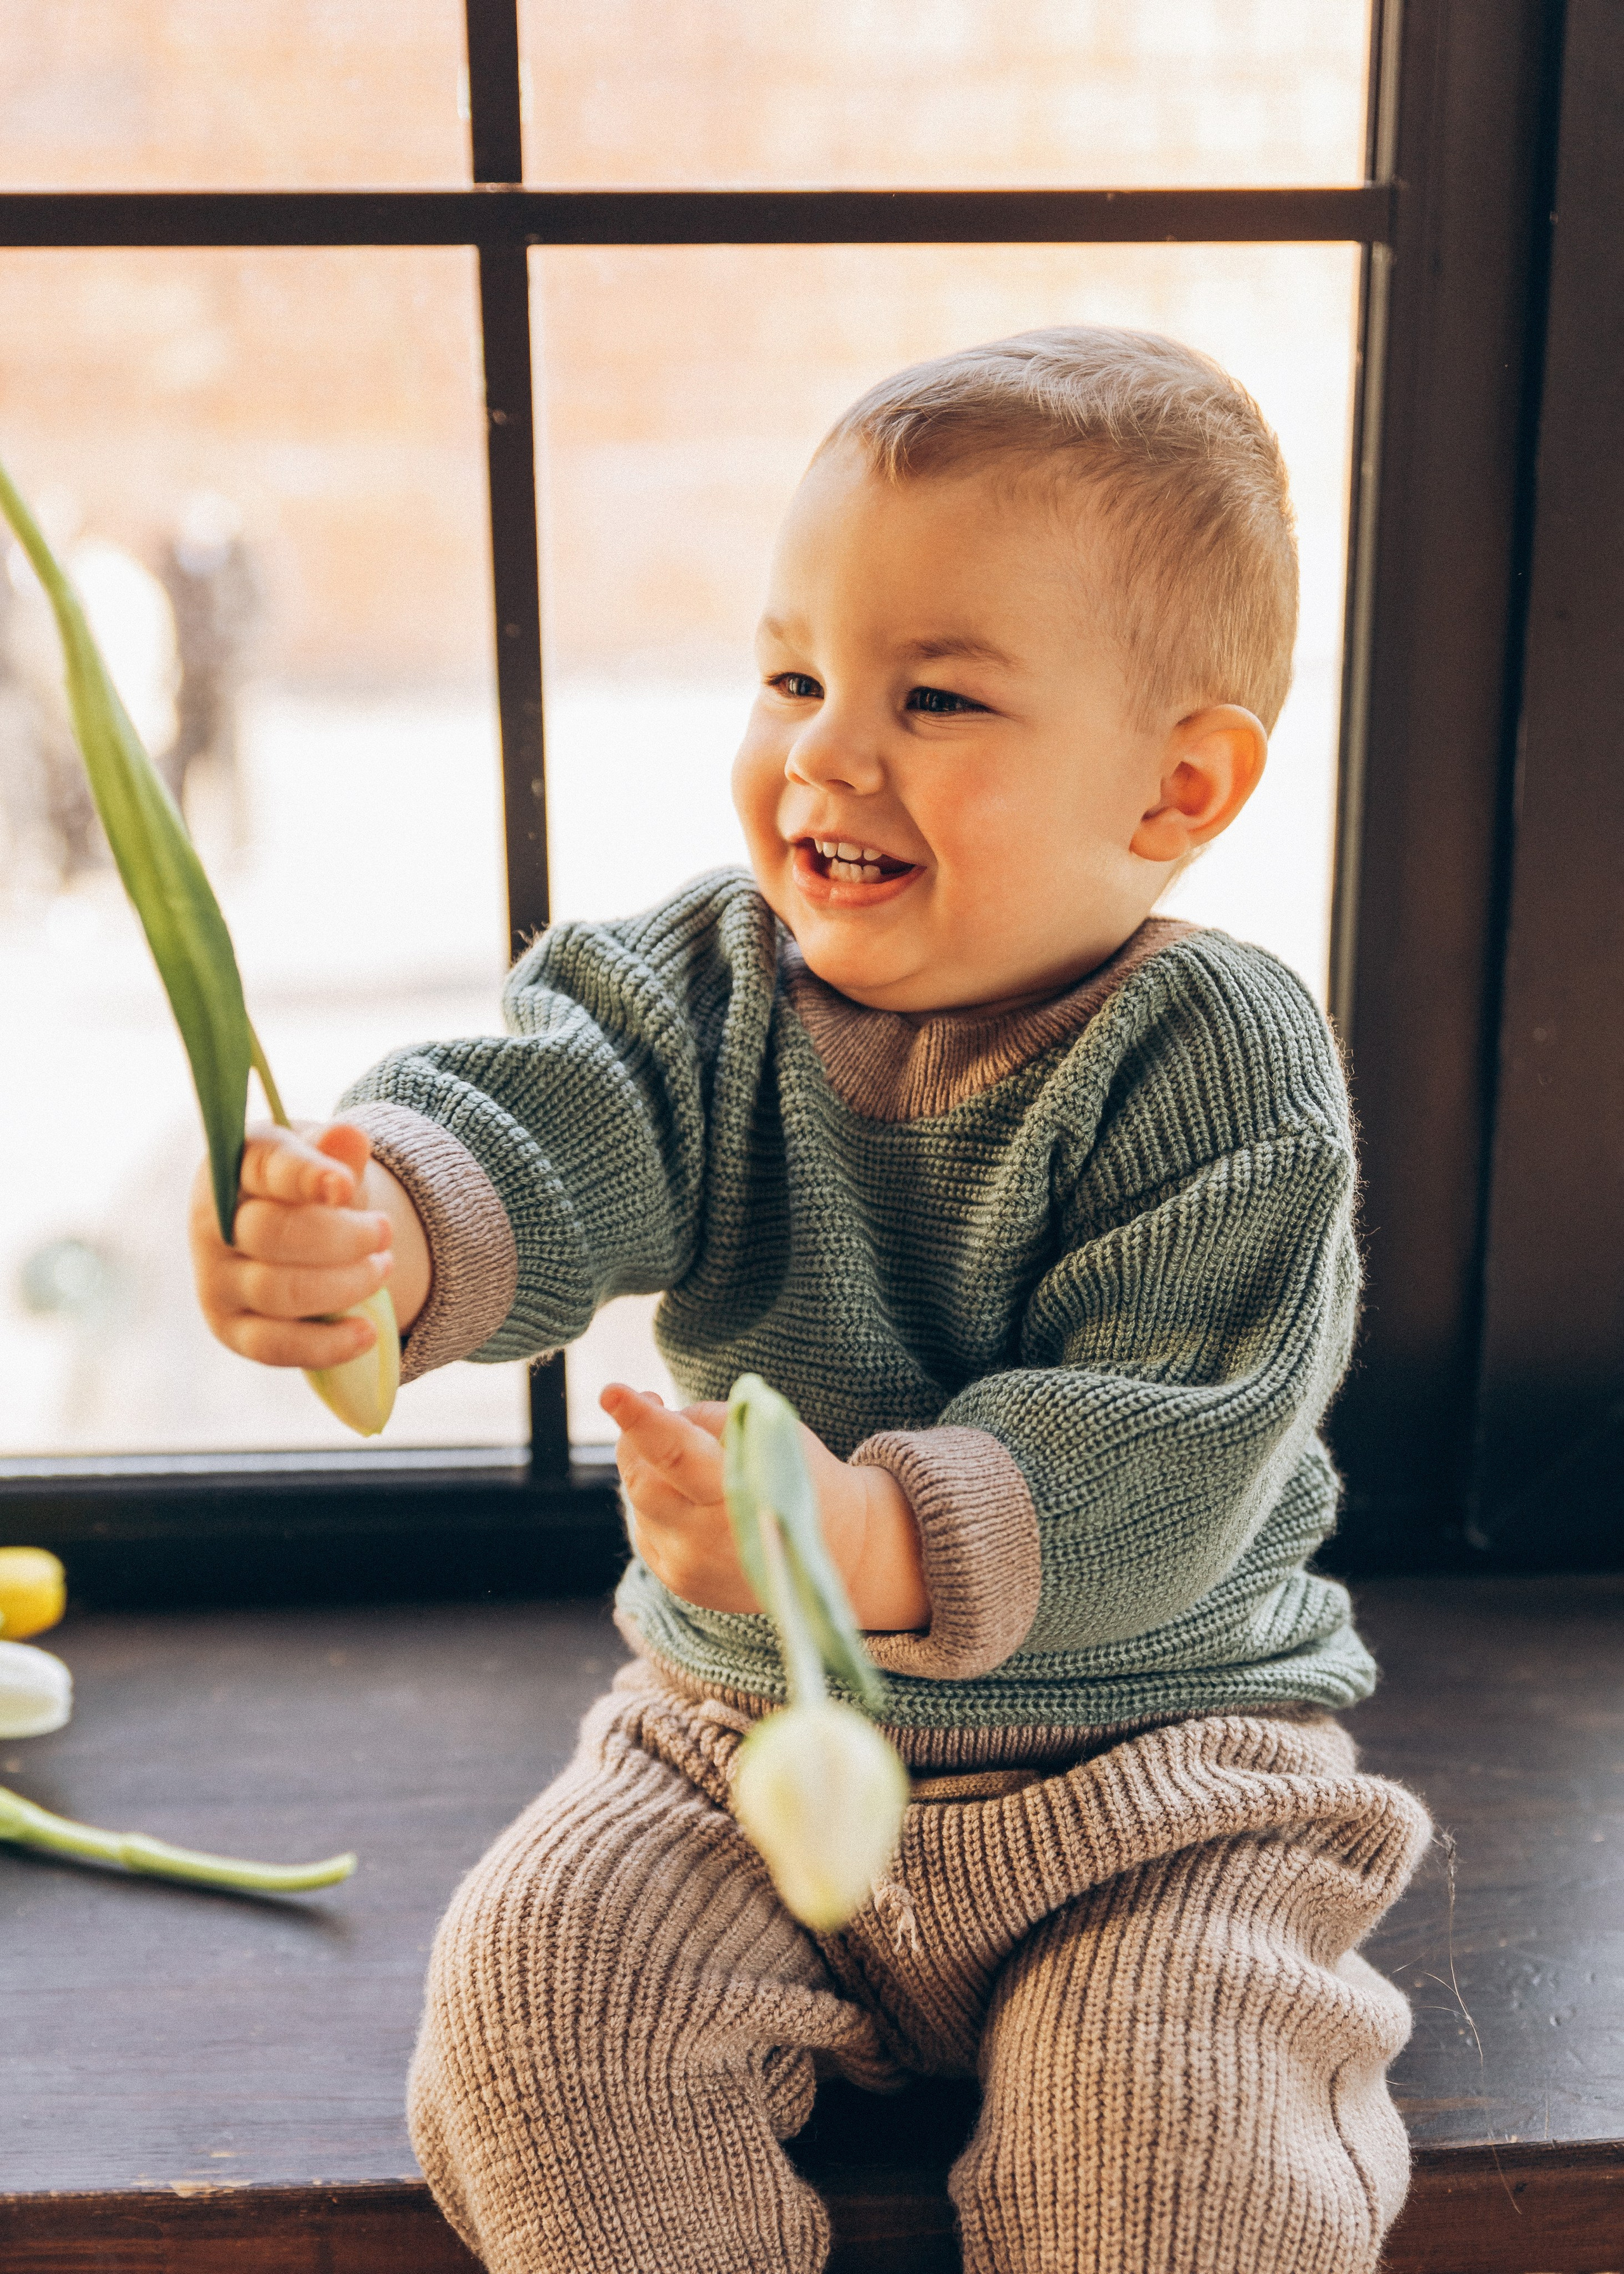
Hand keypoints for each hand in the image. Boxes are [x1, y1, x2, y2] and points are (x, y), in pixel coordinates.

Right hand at [189, 1119, 430, 1369]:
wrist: (289, 1232)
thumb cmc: (310, 1189)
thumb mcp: (326, 1161)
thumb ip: (336, 1152)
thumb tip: (347, 1135)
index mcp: (237, 1166)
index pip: (266, 1168)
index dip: (306, 1176)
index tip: (344, 1187)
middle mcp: (213, 1223)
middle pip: (274, 1234)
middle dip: (343, 1237)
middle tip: (385, 1231)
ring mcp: (216, 1280)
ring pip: (279, 1291)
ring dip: (346, 1284)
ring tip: (382, 1268)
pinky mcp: (230, 1328)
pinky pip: (273, 1346)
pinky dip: (326, 1344)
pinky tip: (367, 1333)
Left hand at [602, 1382, 928, 1631]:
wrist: (839, 1552)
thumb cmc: (801, 1475)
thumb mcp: (768, 1431)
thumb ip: (705, 1420)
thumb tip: (645, 1413)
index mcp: (740, 1491)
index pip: (676, 1453)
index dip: (641, 1421)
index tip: (610, 1391)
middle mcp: (709, 1539)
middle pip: (642, 1480)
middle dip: (637, 1440)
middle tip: (653, 1406)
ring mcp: (690, 1567)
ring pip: (639, 1503)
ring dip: (650, 1470)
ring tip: (692, 1463)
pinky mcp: (679, 1582)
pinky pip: (646, 1528)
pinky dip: (657, 1502)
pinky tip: (691, 1498)